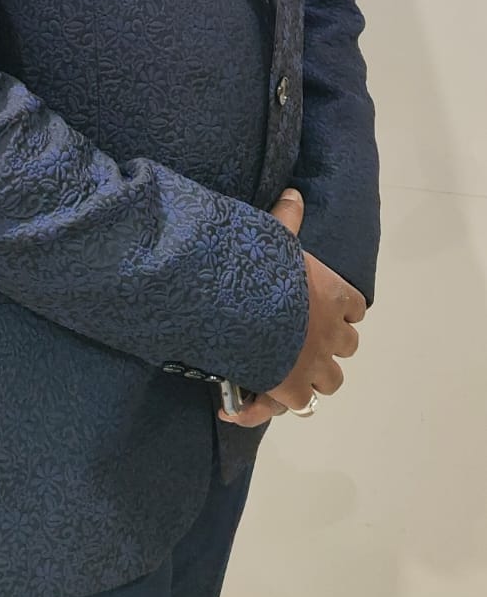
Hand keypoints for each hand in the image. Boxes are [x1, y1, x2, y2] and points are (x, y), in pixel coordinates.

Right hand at [217, 188, 366, 428]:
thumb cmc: (261, 269)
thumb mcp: (276, 237)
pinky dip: (286, 399)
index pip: (355, 307)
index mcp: (333, 295)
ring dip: (315, 375)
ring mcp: (314, 363)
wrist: (241, 305)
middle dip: (331, 343)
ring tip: (289, 368)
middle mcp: (331, 331)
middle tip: (305, 338)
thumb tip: (293, 193)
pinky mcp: (291, 389)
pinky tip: (264, 391)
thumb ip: (288, 219)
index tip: (325, 307)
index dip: (342, 309)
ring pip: (331, 380)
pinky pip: (302, 403)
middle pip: (348, 346)